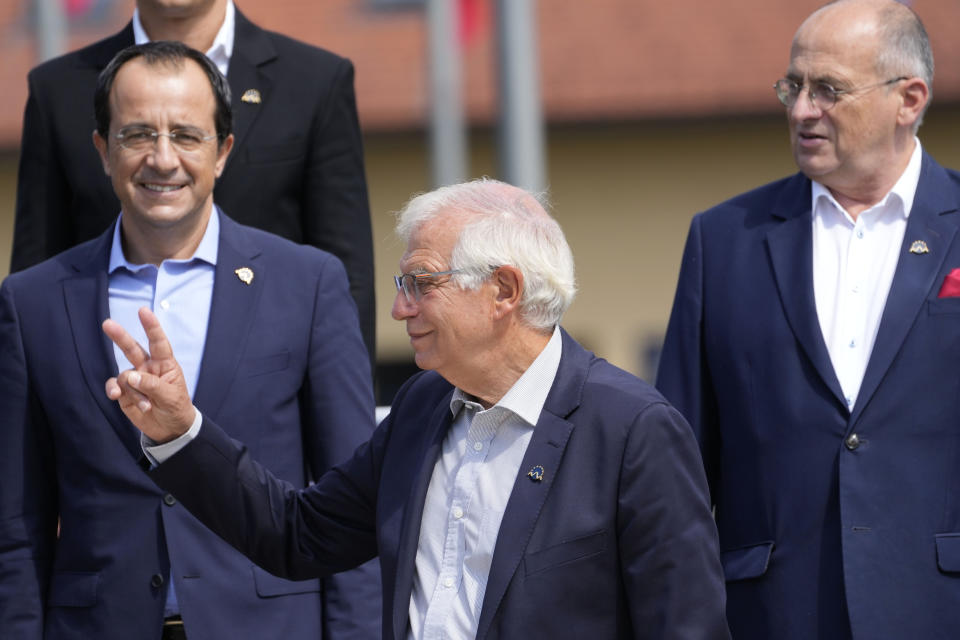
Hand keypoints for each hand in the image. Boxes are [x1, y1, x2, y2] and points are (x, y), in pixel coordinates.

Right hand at [102, 307, 194, 442]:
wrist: (170, 429)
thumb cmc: (176, 408)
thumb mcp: (170, 396)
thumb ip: (151, 385)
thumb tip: (130, 376)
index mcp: (164, 364)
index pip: (158, 342)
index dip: (151, 326)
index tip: (143, 310)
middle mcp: (147, 368)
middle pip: (132, 349)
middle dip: (120, 336)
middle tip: (107, 324)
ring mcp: (135, 380)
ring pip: (125, 377)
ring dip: (133, 391)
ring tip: (147, 405)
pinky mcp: (124, 392)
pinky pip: (115, 387)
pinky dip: (114, 391)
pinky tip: (116, 397)